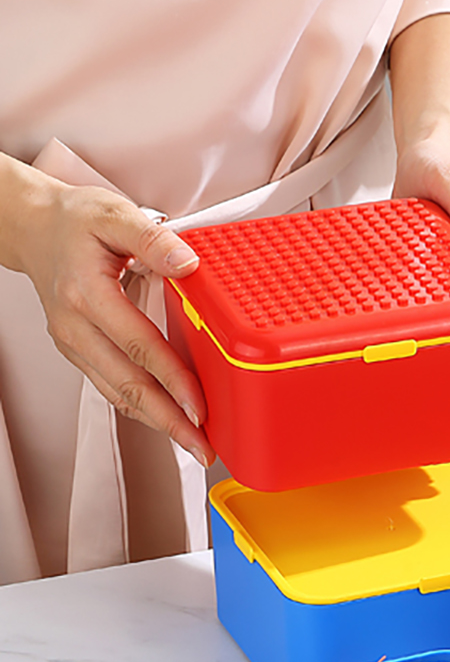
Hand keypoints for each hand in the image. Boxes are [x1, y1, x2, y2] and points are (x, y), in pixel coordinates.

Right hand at [1, 159, 212, 465]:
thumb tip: (187, 263)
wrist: (34, 229)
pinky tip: (167, 419)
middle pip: (128, 383)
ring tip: (193, 442)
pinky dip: (141, 408)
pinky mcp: (78, 351)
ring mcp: (74, 343)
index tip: (199, 407)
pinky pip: (112, 387)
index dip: (172, 380)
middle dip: (169, 421)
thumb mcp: (114, 215)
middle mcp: (76, 325)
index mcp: (87, 293)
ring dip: (157, 422)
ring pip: (119, 393)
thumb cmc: (75, 222)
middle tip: (203, 447)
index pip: (138, 345)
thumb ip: (153, 240)